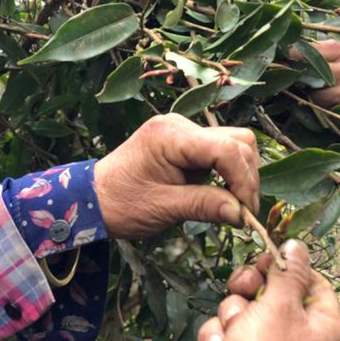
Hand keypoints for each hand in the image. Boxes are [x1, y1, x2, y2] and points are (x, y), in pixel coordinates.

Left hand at [93, 114, 259, 238]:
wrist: (92, 199)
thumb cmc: (120, 203)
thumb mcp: (163, 209)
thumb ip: (205, 206)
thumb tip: (242, 214)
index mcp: (171, 136)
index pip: (226, 149)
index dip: (243, 180)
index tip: (247, 211)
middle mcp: (181, 126)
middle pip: (238, 142)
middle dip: (247, 177)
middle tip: (244, 211)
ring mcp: (185, 132)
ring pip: (235, 144)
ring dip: (242, 174)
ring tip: (235, 204)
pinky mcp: (187, 143)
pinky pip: (221, 151)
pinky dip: (230, 173)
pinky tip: (224, 194)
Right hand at [189, 241, 339, 340]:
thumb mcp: (282, 303)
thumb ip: (289, 270)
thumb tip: (298, 244)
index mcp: (327, 329)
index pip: (314, 284)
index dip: (290, 268)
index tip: (271, 256)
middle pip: (276, 292)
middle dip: (253, 287)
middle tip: (245, 285)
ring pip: (246, 308)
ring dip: (233, 313)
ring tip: (234, 328)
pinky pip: (229, 330)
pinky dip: (220, 336)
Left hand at [290, 39, 339, 116]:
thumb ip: (326, 54)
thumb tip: (288, 54)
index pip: (305, 49)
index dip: (288, 56)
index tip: (277, 60)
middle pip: (305, 69)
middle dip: (295, 76)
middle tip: (288, 78)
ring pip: (311, 91)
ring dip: (310, 95)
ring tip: (321, 94)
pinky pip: (322, 106)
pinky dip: (321, 107)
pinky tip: (332, 105)